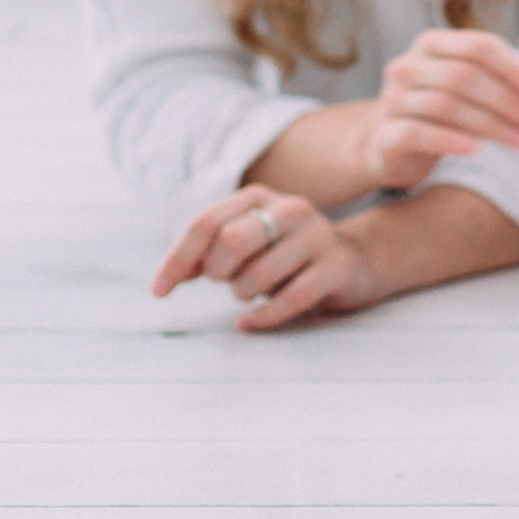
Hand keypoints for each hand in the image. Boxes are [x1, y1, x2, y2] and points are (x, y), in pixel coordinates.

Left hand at [151, 186, 378, 332]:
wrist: (357, 259)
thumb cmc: (287, 256)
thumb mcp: (248, 244)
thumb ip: (209, 252)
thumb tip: (170, 277)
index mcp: (259, 197)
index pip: (206, 223)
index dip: (177, 259)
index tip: (160, 291)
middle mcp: (291, 209)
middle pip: (232, 240)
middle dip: (218, 271)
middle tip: (225, 282)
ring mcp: (318, 237)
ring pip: (259, 274)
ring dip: (244, 294)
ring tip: (253, 292)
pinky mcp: (338, 267)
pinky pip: (289, 299)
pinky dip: (262, 317)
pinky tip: (252, 321)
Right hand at [360, 29, 518, 190]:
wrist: (390, 146)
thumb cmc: (443, 112)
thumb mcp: (471, 90)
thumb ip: (501, 83)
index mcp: (431, 44)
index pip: (479, 46)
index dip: (515, 68)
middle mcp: (407, 66)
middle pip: (464, 76)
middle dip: (509, 101)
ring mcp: (391, 99)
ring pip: (445, 105)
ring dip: (492, 125)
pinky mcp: (383, 134)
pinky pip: (416, 133)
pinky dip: (449, 141)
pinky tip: (476, 150)